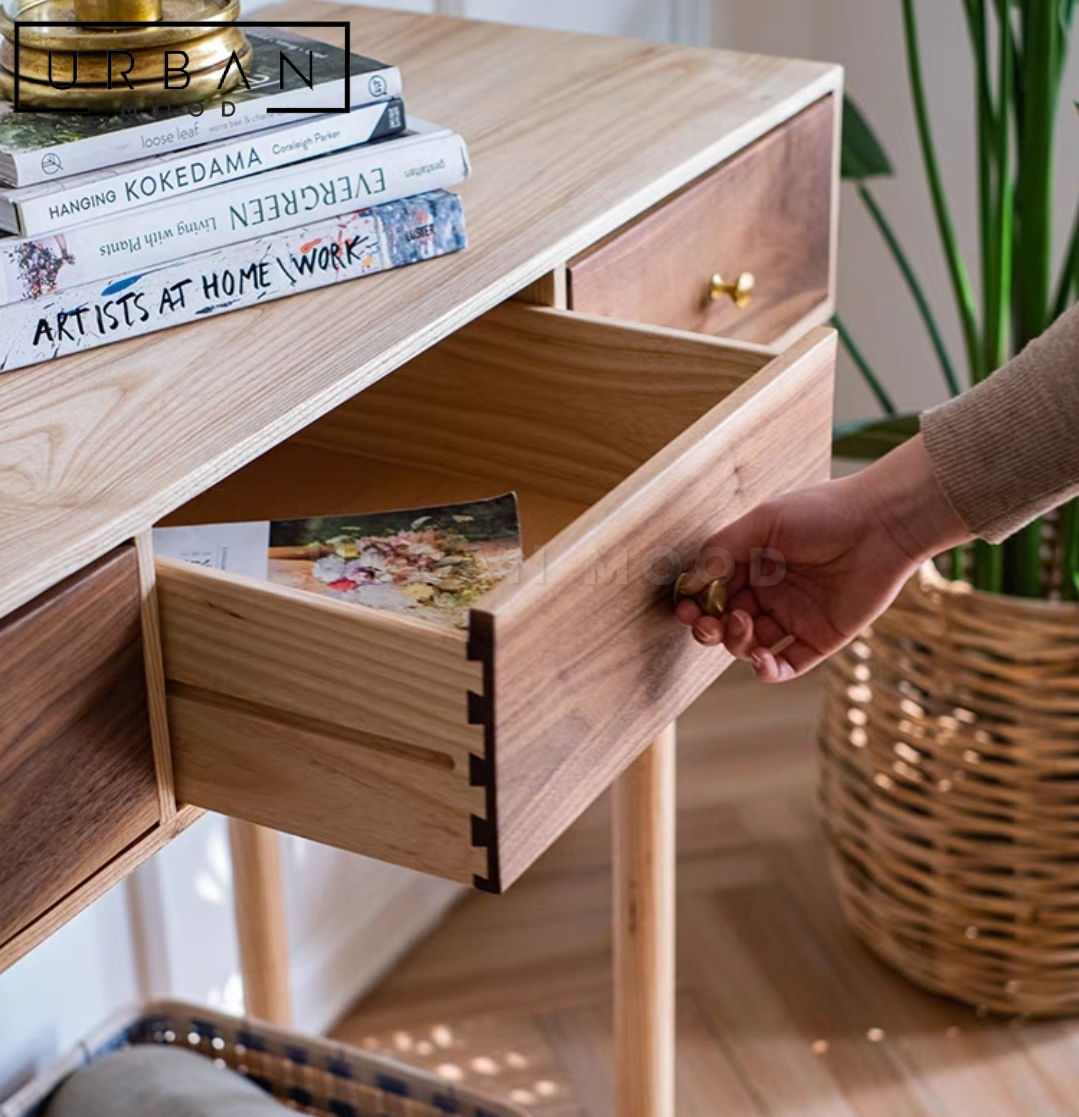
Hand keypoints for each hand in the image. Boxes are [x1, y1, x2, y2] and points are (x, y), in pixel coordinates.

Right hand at [675, 435, 971, 681]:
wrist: (882, 524)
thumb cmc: (823, 512)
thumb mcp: (763, 521)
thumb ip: (723, 547)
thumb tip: (691, 579)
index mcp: (752, 563)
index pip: (712, 592)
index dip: (695, 604)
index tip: (686, 608)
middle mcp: (770, 592)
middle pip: (725, 622)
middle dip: (709, 628)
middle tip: (708, 624)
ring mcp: (794, 616)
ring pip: (749, 645)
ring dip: (735, 643)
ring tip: (742, 624)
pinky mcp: (820, 638)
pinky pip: (786, 664)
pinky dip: (767, 670)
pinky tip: (760, 660)